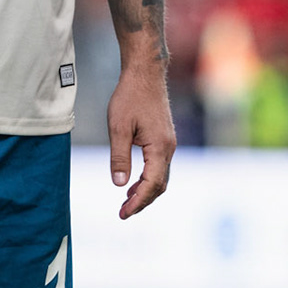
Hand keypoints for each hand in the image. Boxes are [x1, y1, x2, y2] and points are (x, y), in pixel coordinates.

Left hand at [108, 60, 175, 217]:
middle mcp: (169, 148)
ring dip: (145, 191)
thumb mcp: (118, 127)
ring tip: (126, 200)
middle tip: (123, 212)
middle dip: (142, 201)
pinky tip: (134, 181)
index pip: (151, 184)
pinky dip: (148, 178)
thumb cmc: (130, 96)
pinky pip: (160, 166)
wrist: (145, 73)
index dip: (137, 202)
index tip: (123, 214)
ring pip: (161, 176)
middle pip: (160, 185)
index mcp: (159, 148)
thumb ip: (119, 157)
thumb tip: (119, 185)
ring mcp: (169, 142)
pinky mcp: (164, 137)